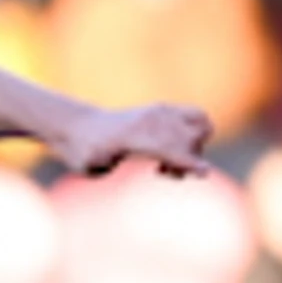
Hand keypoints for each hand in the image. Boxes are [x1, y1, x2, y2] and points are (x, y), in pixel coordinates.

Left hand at [61, 101, 211, 177]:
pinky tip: (174, 147)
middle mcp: (150, 120)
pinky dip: (195, 132)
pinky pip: (197, 116)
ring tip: (172, 158)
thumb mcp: (88, 163)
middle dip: (190, 157)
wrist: (79, 126)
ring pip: (203, 123)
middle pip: (194, 137)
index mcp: (133, 135)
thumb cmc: (82, 151)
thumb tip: (126, 158)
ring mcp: (159, 111)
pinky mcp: (163, 109)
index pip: (172, 147)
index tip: (202, 173)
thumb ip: (105, 165)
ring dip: (196, 144)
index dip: (190, 162)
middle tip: (164, 171)